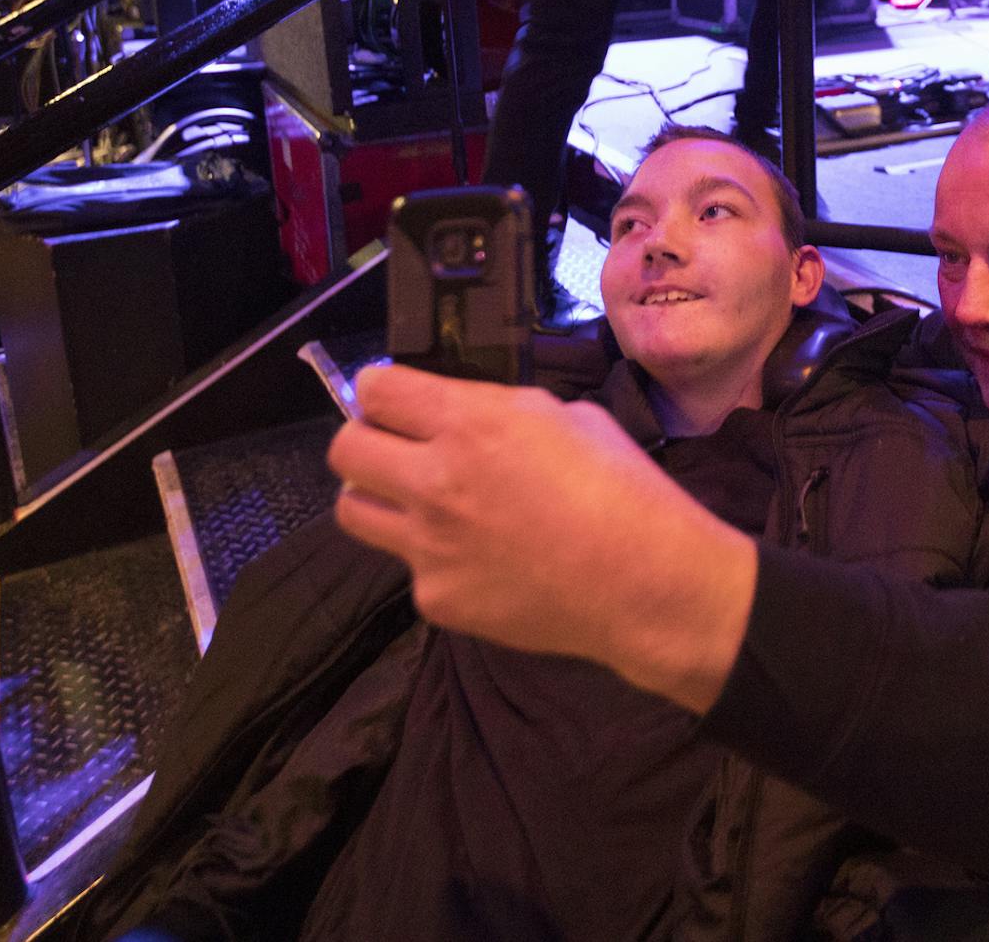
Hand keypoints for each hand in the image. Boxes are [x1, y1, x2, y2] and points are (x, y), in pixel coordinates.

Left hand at [327, 365, 757, 711]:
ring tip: (421, 504)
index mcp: (470, 423)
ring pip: (353, 510)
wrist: (645, 582)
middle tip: (398, 448)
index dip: (382, 390)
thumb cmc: (623, 488)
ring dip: (380, 498)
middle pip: (343, 449)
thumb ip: (500, 412)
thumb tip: (470, 416)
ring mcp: (428, 546)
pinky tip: (483, 561)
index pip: (374, 390)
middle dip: (367, 439)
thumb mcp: (567, 417)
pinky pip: (410, 567)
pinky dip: (436, 559)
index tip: (397, 400)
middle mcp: (434, 480)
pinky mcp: (436, 598)